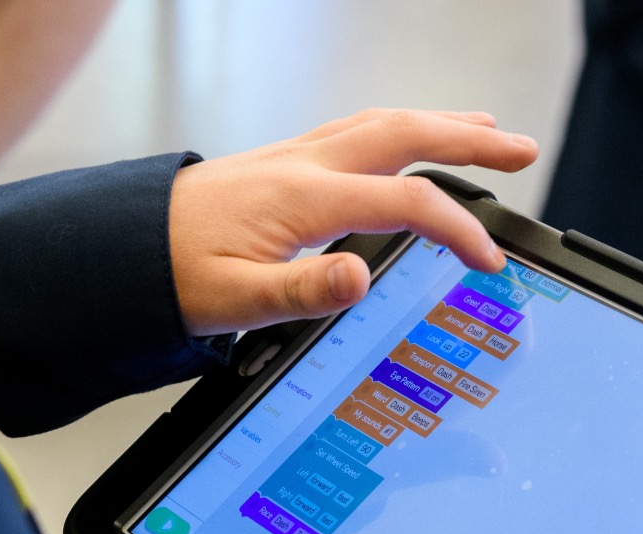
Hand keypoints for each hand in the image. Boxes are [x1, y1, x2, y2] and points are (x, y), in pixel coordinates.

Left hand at [167, 109, 538, 334]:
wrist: (120, 246)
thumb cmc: (172, 273)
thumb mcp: (231, 301)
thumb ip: (300, 293)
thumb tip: (359, 278)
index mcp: (302, 198)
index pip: (404, 202)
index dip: (457, 229)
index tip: (489, 260)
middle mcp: (304, 164)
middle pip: (405, 134)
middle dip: (470, 140)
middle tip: (523, 150)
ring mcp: (295, 157)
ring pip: (383, 123)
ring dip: (441, 124)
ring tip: (486, 131)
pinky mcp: (284, 162)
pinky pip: (358, 130)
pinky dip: (401, 128)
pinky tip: (411, 138)